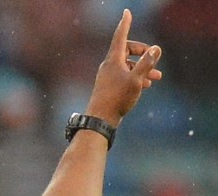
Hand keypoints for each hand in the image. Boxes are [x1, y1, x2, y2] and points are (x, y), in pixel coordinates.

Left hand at [86, 9, 161, 126]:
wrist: (100, 120)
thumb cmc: (117, 99)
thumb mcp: (136, 79)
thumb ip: (147, 63)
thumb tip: (155, 49)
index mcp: (113, 60)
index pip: (120, 36)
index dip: (125, 23)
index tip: (127, 12)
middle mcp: (109, 66)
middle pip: (128, 50)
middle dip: (143, 53)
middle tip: (155, 58)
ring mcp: (108, 77)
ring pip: (128, 66)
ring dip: (143, 68)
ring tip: (158, 77)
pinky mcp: (109, 87)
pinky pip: (124, 76)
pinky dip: (136, 77)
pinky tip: (146, 85)